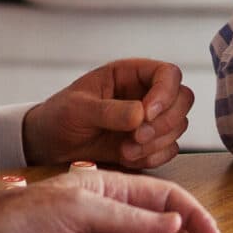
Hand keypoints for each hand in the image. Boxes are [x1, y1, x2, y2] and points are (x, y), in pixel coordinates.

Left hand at [23, 58, 194, 170]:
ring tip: (124, 150)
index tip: (146, 115)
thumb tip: (140, 115)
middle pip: (182, 100)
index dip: (165, 93)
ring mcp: (149, 120)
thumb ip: (109, 110)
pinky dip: (153, 157)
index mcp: (130, 74)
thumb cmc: (60, 116)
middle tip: (136, 137)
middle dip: (164, 122)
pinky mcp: (148, 144)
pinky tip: (127, 158)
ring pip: (179, 126)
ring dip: (156, 143)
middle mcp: (145, 94)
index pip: (168, 74)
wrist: (49, 145)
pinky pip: (169, 150)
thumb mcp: (78, 108)